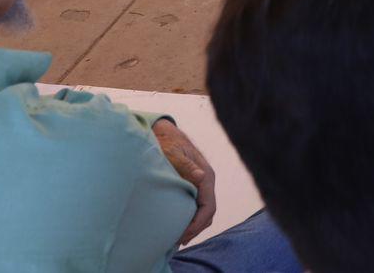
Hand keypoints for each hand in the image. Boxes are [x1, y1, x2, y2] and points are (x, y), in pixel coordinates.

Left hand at [152, 119, 215, 245]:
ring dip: (194, 226)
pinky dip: (191, 219)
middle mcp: (206, 180)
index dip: (197, 223)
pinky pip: (197, 206)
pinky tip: (179, 227)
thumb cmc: (167, 143)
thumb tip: (202, 177)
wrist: (164, 133)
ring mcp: (202, 184)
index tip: (183, 234)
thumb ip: (186, 165)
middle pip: (208, 212)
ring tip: (178, 238)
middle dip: (195, 228)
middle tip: (178, 241)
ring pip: (204, 211)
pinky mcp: (194, 186)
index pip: (208, 206)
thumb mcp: (174, 153)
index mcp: (206, 175)